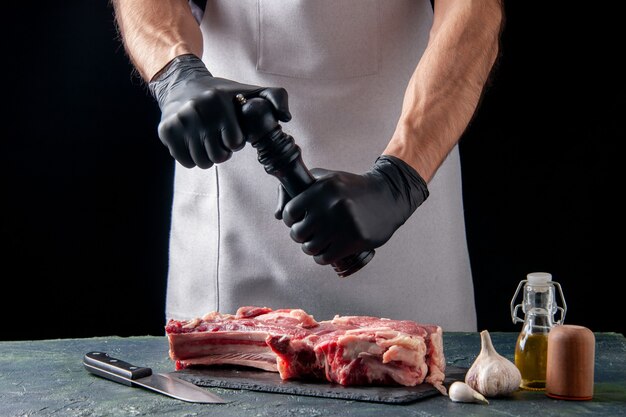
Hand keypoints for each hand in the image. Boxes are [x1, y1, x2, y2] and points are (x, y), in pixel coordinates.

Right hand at [149, 54, 290, 167]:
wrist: (181, 84)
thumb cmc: (221, 93)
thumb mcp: (251, 90)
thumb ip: (276, 97)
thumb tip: (286, 117)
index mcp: (219, 101)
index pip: (234, 143)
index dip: (236, 141)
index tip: (232, 132)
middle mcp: (197, 110)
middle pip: (218, 156)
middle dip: (222, 152)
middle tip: (218, 139)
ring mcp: (179, 121)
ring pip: (202, 162)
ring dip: (208, 157)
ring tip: (207, 141)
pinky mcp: (166, 131)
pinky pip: (186, 162)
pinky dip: (191, 158)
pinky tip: (193, 142)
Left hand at [275, 155, 428, 264]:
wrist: (388, 197)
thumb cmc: (354, 189)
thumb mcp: (330, 178)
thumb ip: (303, 186)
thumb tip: (278, 213)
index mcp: (323, 188)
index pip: (290, 212)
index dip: (291, 219)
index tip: (298, 221)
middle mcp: (331, 205)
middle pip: (297, 232)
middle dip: (300, 235)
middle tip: (308, 234)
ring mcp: (342, 224)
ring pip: (310, 247)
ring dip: (311, 248)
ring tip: (318, 243)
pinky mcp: (354, 240)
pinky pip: (325, 258)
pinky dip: (322, 258)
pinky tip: (328, 252)